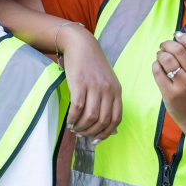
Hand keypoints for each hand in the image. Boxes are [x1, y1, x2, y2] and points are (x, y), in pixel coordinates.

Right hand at [56, 24, 121, 140]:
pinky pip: (77, 107)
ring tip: (74, 129)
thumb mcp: (106, 82)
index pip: (116, 119)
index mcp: (116, 91)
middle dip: (91, 132)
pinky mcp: (80, 83)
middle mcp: (108, 89)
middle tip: (82, 135)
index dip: (106, 133)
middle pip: (103, 120)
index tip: (96, 140)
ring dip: (81, 127)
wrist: (81, 45)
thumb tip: (108, 127)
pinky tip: (69, 121)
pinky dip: (73, 118)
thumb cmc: (92, 65)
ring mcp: (94, 86)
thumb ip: (108, 100)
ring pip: (90, 116)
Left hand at [152, 31, 185, 132]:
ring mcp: (182, 87)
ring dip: (160, 53)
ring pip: (166, 60)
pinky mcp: (170, 94)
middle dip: (168, 43)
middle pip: (179, 52)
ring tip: (161, 54)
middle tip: (165, 44)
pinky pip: (158, 72)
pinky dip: (156, 65)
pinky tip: (158, 65)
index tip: (179, 35)